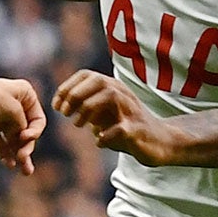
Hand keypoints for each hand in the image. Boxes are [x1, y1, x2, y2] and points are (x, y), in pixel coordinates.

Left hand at [0, 74, 44, 174]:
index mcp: (25, 96)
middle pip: (28, 133)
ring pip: (15, 141)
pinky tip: (9, 165)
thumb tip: (26, 139)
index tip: (25, 137)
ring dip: (20, 155)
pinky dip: (6, 154)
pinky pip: (2, 145)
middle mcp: (16, 107)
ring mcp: (2, 119)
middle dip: (27, 146)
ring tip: (26, 171)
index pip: (38, 120)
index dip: (35, 132)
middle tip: (22, 157)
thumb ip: (23, 125)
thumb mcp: (12, 109)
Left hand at [53, 70, 174, 164]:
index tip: (56, 105)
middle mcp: (124, 94)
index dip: (67, 87)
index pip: (88, 75)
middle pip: (98, 81)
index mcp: (114, 88)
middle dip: (76, 95)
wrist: (161, 142)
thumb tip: (62, 105)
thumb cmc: (129, 127)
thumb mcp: (105, 114)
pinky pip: (120, 129)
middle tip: (64, 113)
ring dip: (88, 111)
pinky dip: (105, 135)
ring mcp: (132, 111)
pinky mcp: (139, 130)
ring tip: (78, 125)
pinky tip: (99, 141)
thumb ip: (87, 107)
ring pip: (110, 97)